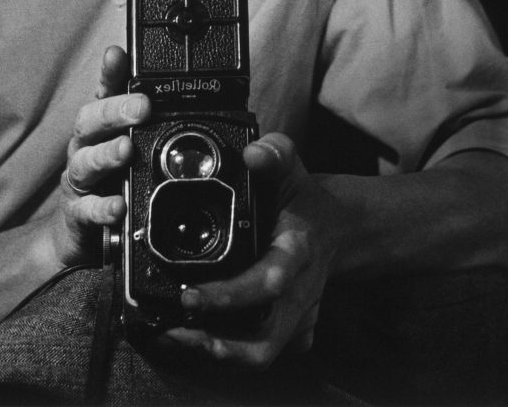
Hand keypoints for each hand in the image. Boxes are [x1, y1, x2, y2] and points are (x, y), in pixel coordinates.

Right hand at [50, 46, 150, 267]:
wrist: (77, 230)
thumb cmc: (108, 180)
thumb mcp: (128, 147)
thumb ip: (148, 124)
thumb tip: (179, 96)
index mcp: (100, 128)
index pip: (103, 93)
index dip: (109, 73)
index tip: (117, 54)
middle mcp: (85, 147)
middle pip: (89, 121)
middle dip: (114, 111)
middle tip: (141, 107)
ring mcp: (79, 180)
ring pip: (85, 162)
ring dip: (106, 154)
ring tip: (126, 150)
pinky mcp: (78, 213)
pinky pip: (87, 210)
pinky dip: (103, 208)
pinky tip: (118, 206)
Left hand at [160, 133, 347, 368]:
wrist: (337, 228)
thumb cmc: (303, 198)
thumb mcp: (292, 167)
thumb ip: (274, 153)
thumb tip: (250, 154)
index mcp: (298, 251)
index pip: (268, 282)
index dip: (229, 295)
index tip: (189, 295)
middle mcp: (300, 292)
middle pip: (263, 338)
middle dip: (214, 342)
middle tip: (170, 328)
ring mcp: (297, 317)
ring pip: (259, 353)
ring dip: (213, 352)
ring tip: (170, 336)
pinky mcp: (291, 331)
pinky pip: (259, 352)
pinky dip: (225, 352)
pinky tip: (193, 338)